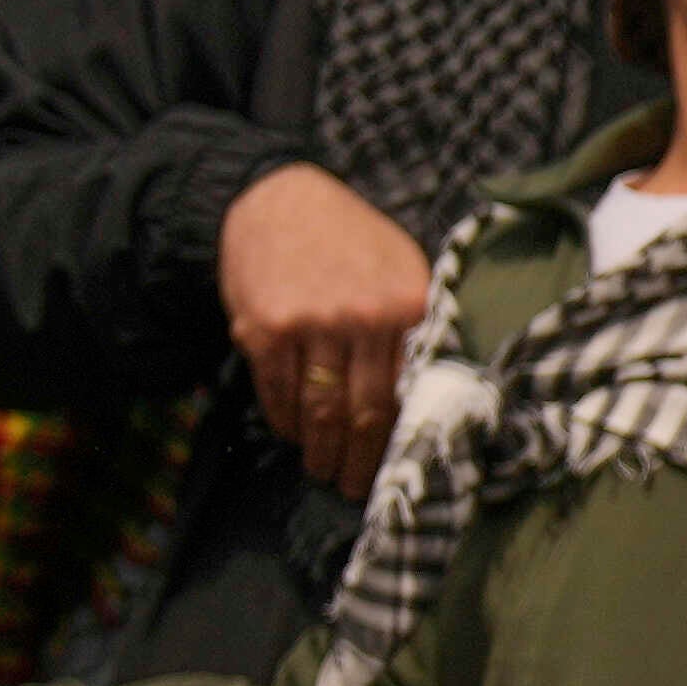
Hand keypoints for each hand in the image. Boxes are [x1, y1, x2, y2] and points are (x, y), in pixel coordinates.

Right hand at [218, 161, 436, 494]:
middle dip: (360, 462)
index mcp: (408, 307)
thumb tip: (422, 400)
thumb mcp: (401, 271)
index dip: (402, 442)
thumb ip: (414, 330)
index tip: (400, 470)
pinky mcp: (264, 328)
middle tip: (354, 488)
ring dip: (321, 452)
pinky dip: (284, 421)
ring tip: (322, 470)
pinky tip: (291, 434)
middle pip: (366, 414)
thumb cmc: (350, 241)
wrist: (277, 197)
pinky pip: (278, 391)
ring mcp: (311, 324)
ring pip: (321, 411)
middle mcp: (363, 319)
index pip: (410, 394)